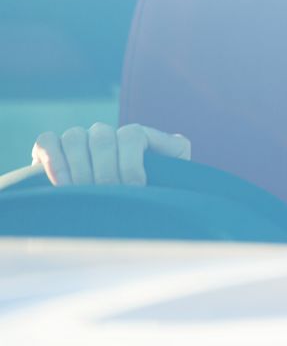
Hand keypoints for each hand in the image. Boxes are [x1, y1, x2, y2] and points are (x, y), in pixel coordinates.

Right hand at [31, 123, 190, 185]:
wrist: (118, 211)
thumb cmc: (151, 199)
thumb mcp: (170, 184)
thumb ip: (177, 168)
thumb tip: (180, 148)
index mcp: (138, 138)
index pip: (131, 135)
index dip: (131, 162)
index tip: (134, 188)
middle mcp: (109, 134)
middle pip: (102, 137)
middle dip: (106, 169)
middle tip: (108, 194)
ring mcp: (81, 138)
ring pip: (75, 136)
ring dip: (79, 167)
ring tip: (84, 193)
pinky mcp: (53, 147)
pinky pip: (47, 141)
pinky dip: (53, 160)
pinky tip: (61, 185)